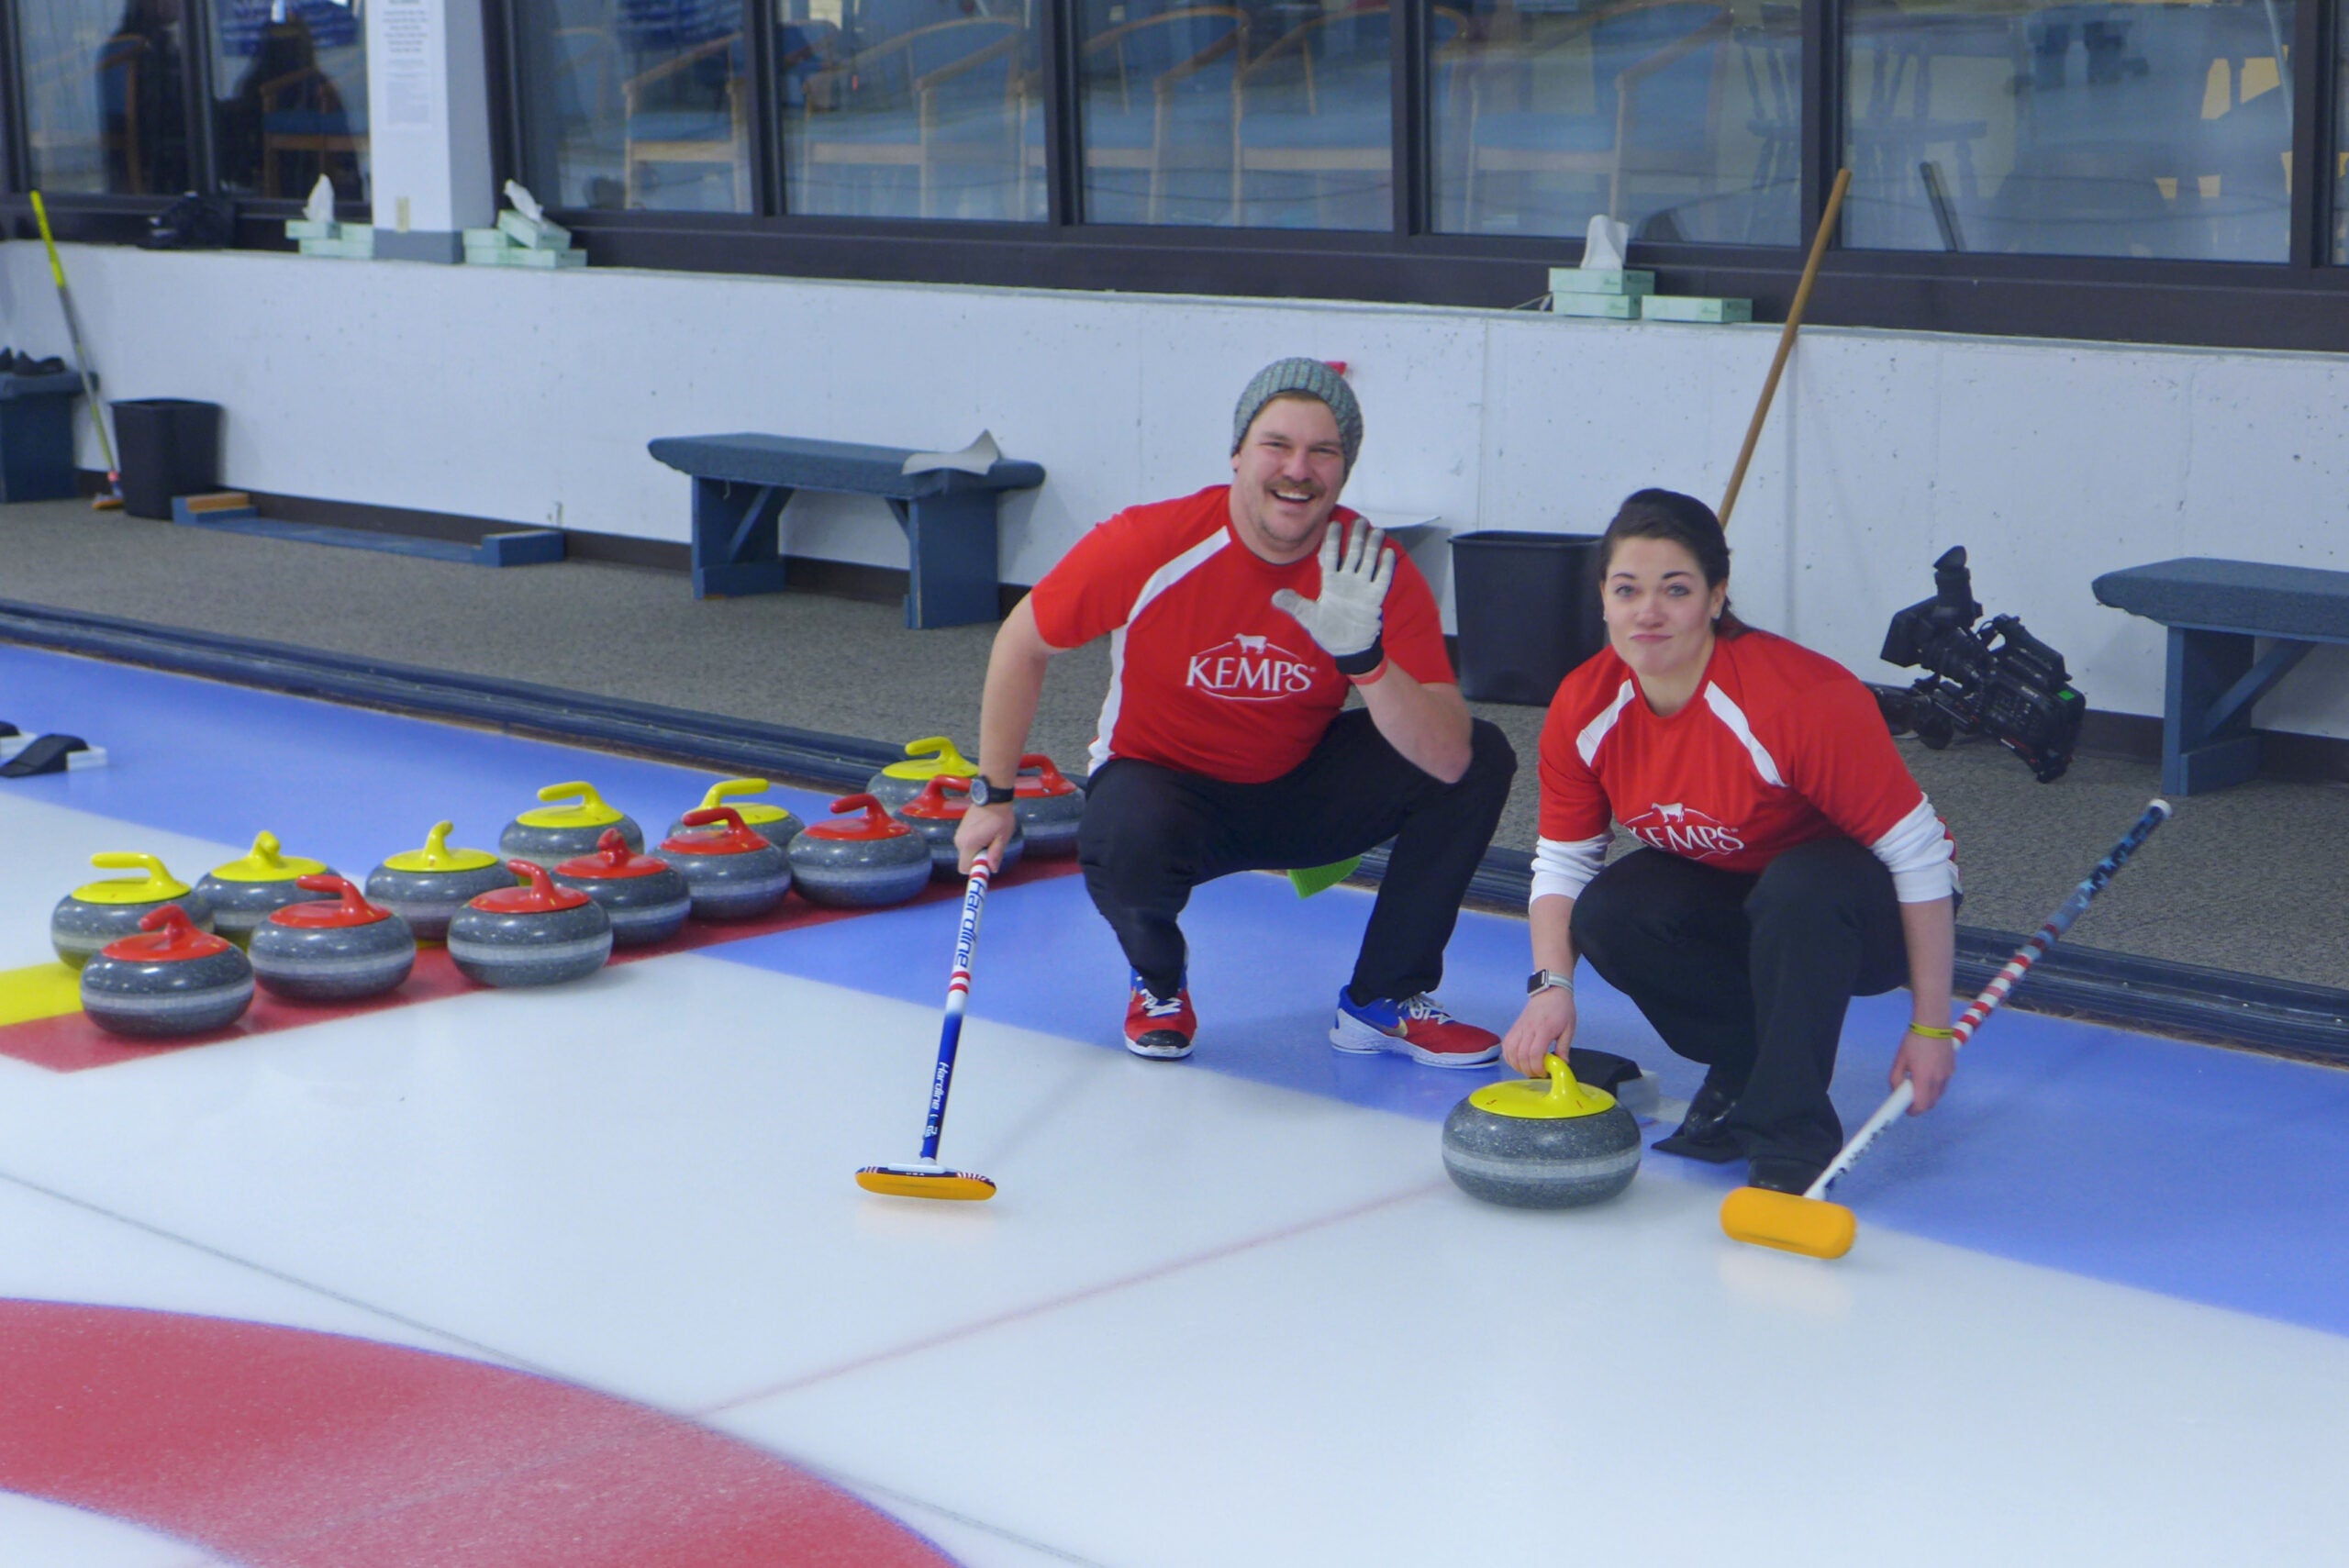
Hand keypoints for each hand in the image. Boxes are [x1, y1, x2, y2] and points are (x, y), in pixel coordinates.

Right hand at [953, 801, 1014, 875]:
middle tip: (992, 847)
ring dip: (977, 850)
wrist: (992, 797)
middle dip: (978, 859)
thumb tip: (993, 869)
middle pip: (966, 861)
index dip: (976, 870)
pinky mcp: (961, 829)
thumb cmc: (1000, 816)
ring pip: (967, 852)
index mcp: (969, 844)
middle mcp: (960, 841)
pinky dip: (975, 843)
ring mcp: (959, 834)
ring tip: (989, 837)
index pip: (964, 868)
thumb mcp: (1002, 837)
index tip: (986, 864)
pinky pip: (966, 844)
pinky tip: (984, 832)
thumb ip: (996, 854)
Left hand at [1270, 519, 1390, 661]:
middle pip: (1353, 553)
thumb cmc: (1328, 631)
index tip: (1332, 523)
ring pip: (1369, 561)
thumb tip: (1274, 597)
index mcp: (1331, 582)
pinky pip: (1382, 579)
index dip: (1332, 540)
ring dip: (1372, 547)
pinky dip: (1385, 566)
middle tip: (1360, 520)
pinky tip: (1387, 552)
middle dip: (1356, 537)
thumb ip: (1294, 605)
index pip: (1332, 556)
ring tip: (1376, 530)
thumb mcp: (1308, 618)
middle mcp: (1348, 581)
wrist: (1348, 648)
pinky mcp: (1375, 598)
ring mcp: (1363, 588)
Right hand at [1500, 987, 1576, 1076]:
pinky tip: (1517, 1060)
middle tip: (1537, 1072)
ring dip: (1517, 1064)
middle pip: (1521, 1055)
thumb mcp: (1569, 1028)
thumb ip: (1564, 1047)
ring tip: (1527, 1067)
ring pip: (1510, 1051)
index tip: (1544, 1072)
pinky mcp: (1514, 1027)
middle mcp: (1529, 1029)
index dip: (1537, 1067)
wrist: (1550, 991)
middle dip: (1528, 1069)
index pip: (1534, 1053)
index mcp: (1544, 1029)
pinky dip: (1508, 1056)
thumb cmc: (1562, 1009)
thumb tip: (1562, 1064)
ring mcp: (1519, 1027)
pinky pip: (1506, 1045)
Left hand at [1891, 1030, 1955, 1112]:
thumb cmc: (1913, 1041)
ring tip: (1918, 1082)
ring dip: (1928, 1095)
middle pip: (1931, 1103)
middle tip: (1909, 1097)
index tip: (1906, 1110)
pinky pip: (1944, 1084)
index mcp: (1924, 1078)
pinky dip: (1935, 1085)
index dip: (1913, 1111)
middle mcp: (1938, 1079)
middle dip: (1920, 1104)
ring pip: (1939, 1094)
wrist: (1933, 1024)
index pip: (1922, 1105)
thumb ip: (1896, 1078)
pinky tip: (1927, 1072)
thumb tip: (1898, 1091)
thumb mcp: (1899, 1060)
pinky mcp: (1953, 1069)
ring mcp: (1948, 1074)